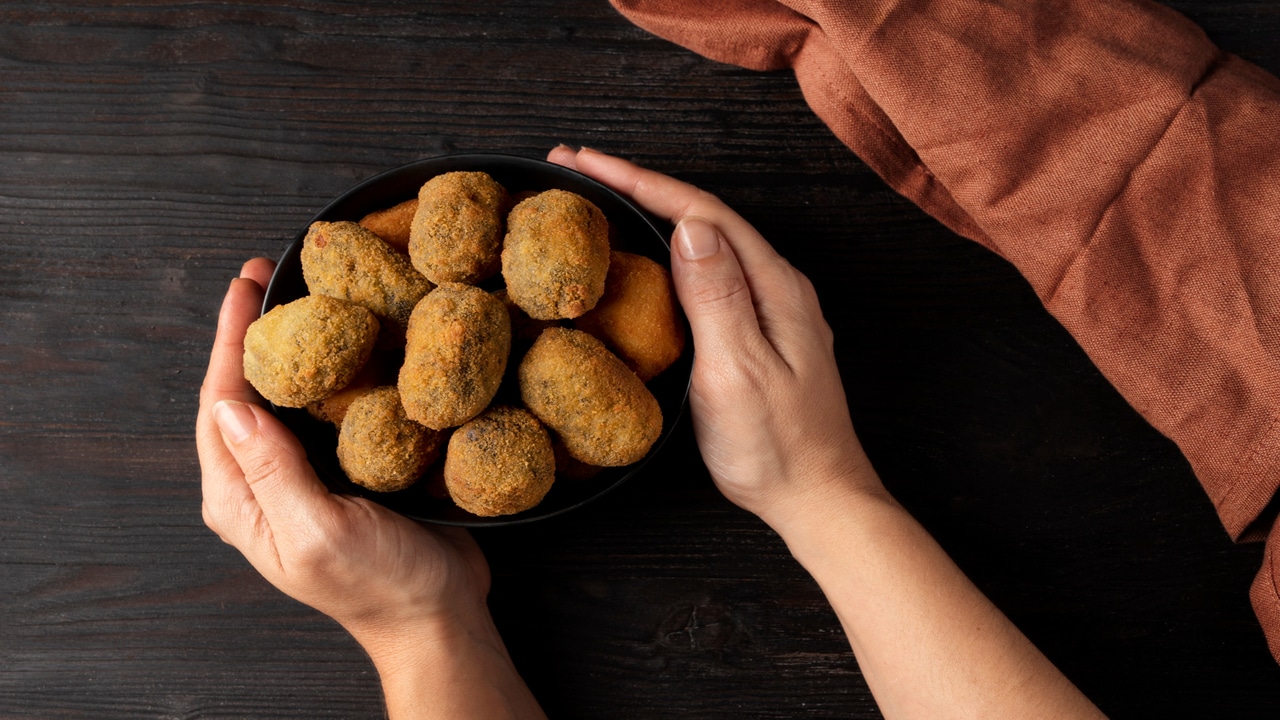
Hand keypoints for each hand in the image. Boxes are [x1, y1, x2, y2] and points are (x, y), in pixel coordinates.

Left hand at [195, 258, 488, 648]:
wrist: (434, 613)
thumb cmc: (378, 584)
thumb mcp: (320, 531)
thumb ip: (274, 471)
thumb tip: (233, 405)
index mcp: (241, 499)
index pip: (220, 405)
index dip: (230, 341)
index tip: (246, 288)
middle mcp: (261, 483)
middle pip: (243, 393)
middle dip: (251, 333)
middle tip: (268, 275)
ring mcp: (300, 475)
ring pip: (282, 397)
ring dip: (289, 345)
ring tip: (302, 295)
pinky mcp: (341, 469)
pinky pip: (322, 409)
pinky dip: (328, 370)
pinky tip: (347, 341)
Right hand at [548, 147, 880, 521]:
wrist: (817, 499)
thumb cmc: (779, 446)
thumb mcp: (740, 372)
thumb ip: (716, 298)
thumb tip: (689, 228)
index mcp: (773, 285)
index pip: (699, 211)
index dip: (638, 181)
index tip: (584, 162)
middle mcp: (774, 285)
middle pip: (699, 215)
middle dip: (635, 186)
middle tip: (574, 169)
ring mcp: (766, 307)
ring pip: (701, 241)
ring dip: (648, 213)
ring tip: (595, 198)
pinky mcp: (754, 330)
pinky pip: (704, 273)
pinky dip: (663, 252)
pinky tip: (639, 256)